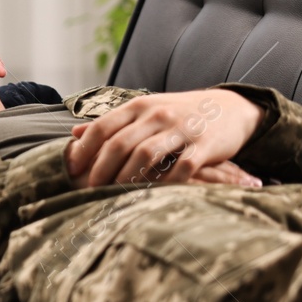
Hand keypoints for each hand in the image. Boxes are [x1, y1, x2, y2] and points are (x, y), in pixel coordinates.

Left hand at [65, 89, 263, 187]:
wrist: (230, 109)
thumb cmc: (178, 114)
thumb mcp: (145, 111)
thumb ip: (112, 123)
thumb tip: (74, 134)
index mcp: (140, 106)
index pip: (103, 126)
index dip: (84, 150)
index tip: (71, 170)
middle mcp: (158, 114)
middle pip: (120, 143)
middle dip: (101, 169)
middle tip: (89, 190)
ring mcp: (182, 128)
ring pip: (146, 155)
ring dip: (127, 178)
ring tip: (115, 194)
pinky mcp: (205, 145)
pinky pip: (181, 167)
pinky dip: (165, 183)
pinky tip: (154, 194)